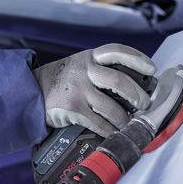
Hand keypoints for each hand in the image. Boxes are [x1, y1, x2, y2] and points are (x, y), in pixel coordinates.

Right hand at [32, 43, 155, 135]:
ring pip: (112, 107)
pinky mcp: (72, 108)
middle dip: (137, 96)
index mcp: (89, 57)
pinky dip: (109, 130)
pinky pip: (99, 122)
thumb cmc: (62, 80)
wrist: (31, 90)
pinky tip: (112, 132)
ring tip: (127, 124)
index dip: (137, 59)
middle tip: (143, 105)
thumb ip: (101, 71)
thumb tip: (134, 88)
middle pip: (119, 81)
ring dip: (124, 119)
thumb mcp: (79, 66)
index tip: (151, 69)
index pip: (117, 52)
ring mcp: (78, 89)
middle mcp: (84, 70)